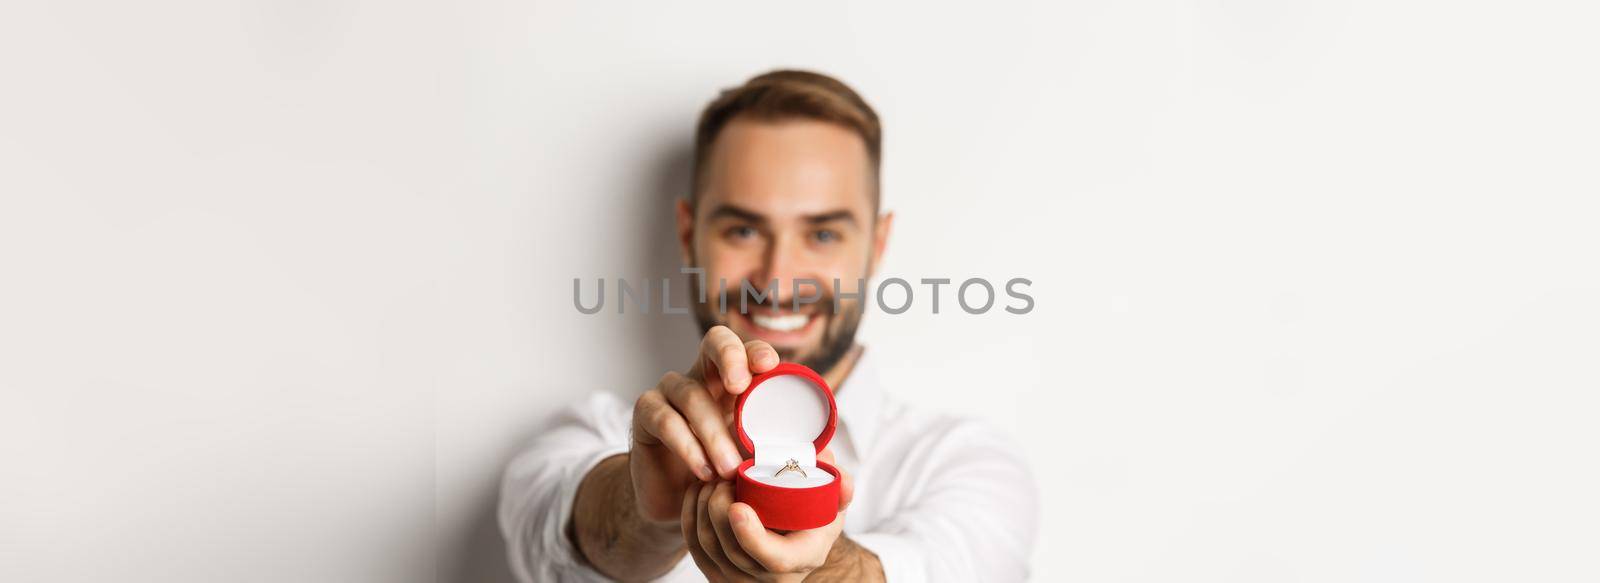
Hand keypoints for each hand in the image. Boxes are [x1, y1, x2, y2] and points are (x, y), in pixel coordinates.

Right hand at [630, 325, 780, 521]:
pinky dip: (686, 445)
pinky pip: (664, 419)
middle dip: (730, 357)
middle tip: (739, 386)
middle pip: (714, 342)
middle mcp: (703, 377)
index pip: (746, 350)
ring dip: (712, 431)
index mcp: (734, 382)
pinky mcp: (645, 416)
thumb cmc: (724, 476)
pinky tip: (703, 471)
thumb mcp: (760, 468)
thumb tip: (842, 479)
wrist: (676, 503)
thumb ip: (795, 467)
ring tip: (731, 468)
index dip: (755, 351)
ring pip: (690, 393)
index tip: (769, 365)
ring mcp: (670, 393)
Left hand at [681, 450, 854, 582]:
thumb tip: (831, 461)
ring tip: (713, 477)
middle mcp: (770, 578)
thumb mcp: (832, 504)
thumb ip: (838, 484)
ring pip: (708, 546)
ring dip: (703, 507)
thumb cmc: (812, 519)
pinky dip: (690, 513)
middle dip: (719, 509)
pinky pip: (694, 545)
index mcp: (802, 558)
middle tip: (724, 474)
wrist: (793, 543)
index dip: (752, 536)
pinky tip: (698, 489)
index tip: (738, 506)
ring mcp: (739, 579)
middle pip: (732, 551)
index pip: (774, 560)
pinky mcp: (716, 571)